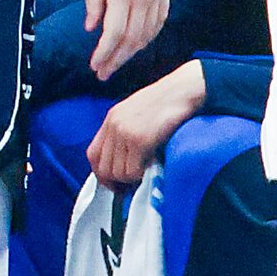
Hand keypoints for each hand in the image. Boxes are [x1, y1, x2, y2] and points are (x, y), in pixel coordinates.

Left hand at [85, 0, 171, 81]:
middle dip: (117, 59)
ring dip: (133, 51)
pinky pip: (160, 20)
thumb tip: (91, 27)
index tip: (95, 66)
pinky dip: (149, 36)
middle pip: (133, 39)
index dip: (104, 53)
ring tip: (118, 60)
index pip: (114, 34)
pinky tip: (139, 42)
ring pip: (149, 33)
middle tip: (104, 72)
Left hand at [87, 60, 206, 187]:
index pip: (93, 154)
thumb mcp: (137, 114)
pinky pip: (132, 172)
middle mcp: (114, 125)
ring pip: (117, 173)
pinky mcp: (139, 140)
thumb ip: (125, 133)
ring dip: (130, 179)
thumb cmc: (167, 103)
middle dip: (116, 181)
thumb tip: (121, 163)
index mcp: (111, 118)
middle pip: (102, 167)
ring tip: (144, 171)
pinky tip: (150, 167)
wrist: (183, 90)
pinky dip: (140, 176)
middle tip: (131, 185)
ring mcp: (125, 132)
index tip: (114, 182)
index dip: (101, 173)